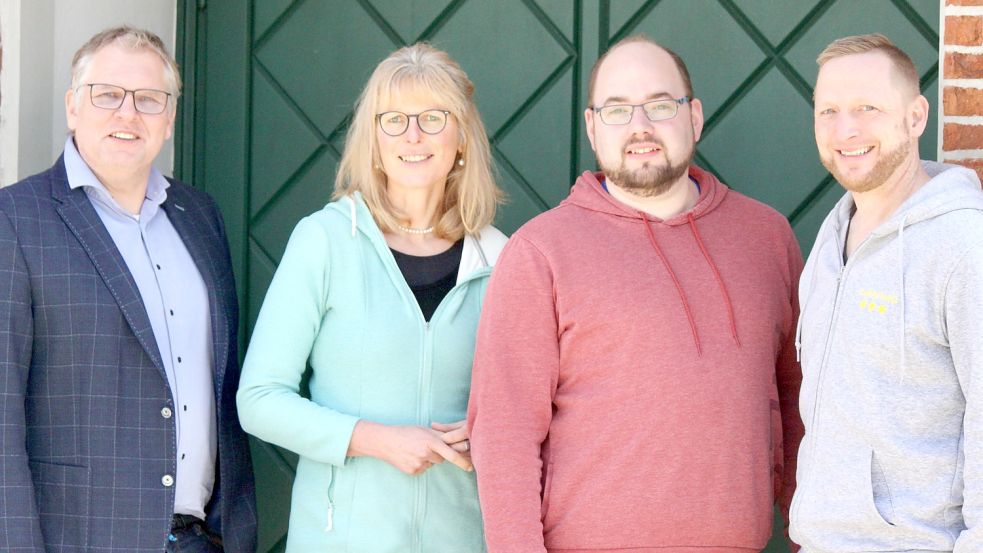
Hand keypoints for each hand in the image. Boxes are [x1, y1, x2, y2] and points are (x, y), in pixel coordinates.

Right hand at [348, 421, 472, 474]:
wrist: (384, 442)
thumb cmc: (406, 432)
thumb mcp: (423, 430)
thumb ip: (440, 436)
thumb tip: (455, 442)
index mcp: (431, 441)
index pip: (451, 454)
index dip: (462, 462)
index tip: (471, 468)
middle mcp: (426, 453)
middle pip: (442, 459)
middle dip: (437, 454)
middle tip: (423, 446)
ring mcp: (419, 464)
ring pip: (432, 464)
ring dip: (428, 459)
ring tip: (415, 450)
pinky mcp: (413, 472)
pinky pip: (423, 469)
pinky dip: (419, 464)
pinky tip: (410, 456)